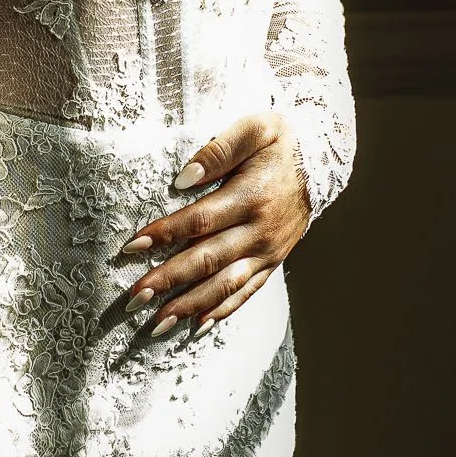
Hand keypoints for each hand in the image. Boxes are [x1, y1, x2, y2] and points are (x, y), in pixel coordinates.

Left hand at [120, 111, 309, 338]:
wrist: (322, 163)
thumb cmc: (281, 142)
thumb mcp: (255, 129)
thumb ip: (219, 150)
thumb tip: (183, 178)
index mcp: (250, 197)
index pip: (199, 220)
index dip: (165, 234)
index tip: (132, 247)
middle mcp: (259, 231)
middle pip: (207, 260)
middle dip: (168, 280)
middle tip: (134, 297)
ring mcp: (266, 252)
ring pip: (224, 285)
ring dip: (189, 306)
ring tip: (156, 324)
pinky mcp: (272, 262)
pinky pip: (246, 292)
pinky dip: (221, 311)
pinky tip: (196, 326)